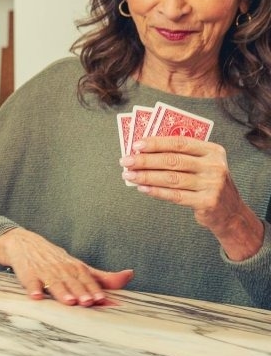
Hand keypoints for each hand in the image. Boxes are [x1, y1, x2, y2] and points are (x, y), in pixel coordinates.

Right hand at [0, 228, 131, 305]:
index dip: (93, 289)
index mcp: (75, 268)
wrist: (23, 242)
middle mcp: (61, 268)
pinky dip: (33, 288)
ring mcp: (43, 271)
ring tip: (68, 301)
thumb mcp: (80, 266)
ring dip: (61, 291)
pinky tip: (36, 296)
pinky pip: (30, 281)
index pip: (86, 279)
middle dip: (80, 292)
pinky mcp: (27, 273)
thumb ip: (103, 277)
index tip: (101, 299)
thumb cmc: (56, 260)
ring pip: (54, 282)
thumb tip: (130, 275)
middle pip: (72, 282)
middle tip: (87, 302)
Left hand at [120, 135, 265, 259]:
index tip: (136, 145)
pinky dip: (155, 191)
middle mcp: (215, 166)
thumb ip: (180, 156)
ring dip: (146, 176)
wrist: (231, 212)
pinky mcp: (207, 202)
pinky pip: (175, 195)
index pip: (180, 143)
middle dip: (145, 160)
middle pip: (173, 160)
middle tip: (125, 161)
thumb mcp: (202, 165)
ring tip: (128, 175)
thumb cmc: (207, 183)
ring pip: (171, 179)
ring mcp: (212, 185)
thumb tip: (142, 152)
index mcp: (213, 151)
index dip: (156, 143)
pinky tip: (141, 188)